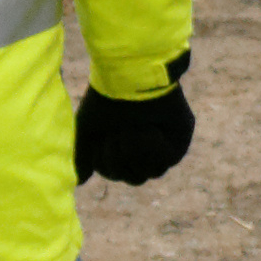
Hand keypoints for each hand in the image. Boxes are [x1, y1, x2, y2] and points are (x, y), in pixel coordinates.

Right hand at [75, 51, 194, 186]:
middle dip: (118, 158)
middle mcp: (147, 148)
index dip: (105, 162)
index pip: (117, 174)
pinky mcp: (180, 139)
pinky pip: (166, 161)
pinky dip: (149, 144)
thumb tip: (81, 181)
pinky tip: (146, 127)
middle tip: (116, 133)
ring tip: (129, 129)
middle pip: (134, 178)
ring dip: (133, 150)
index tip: (102, 139)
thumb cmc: (106, 100)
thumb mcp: (87, 132)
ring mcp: (165, 146)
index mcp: (125, 147)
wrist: (127, 79)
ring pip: (150, 173)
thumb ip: (83, 156)